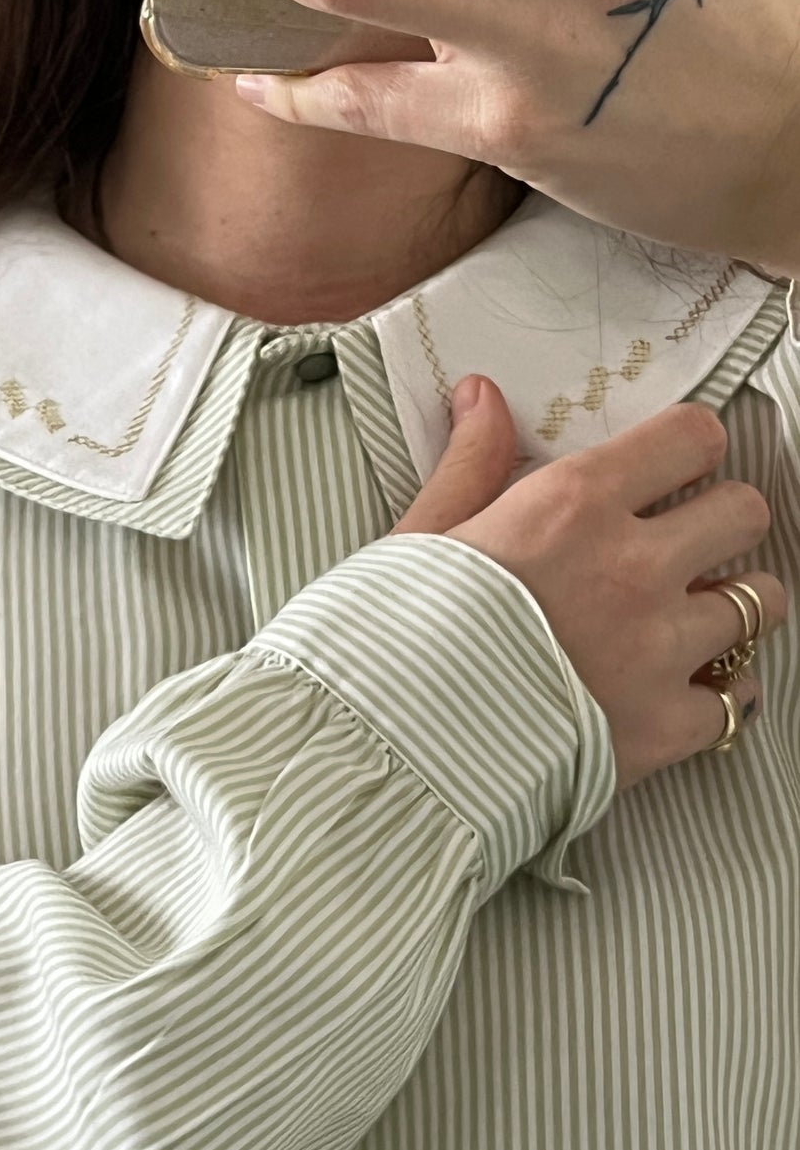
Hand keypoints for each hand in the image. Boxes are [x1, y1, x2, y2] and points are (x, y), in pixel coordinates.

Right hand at [392, 378, 786, 790]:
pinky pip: (736, 702)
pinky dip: (721, 699)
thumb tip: (482, 395)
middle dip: (723, 522)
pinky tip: (691, 697)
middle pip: (743, 512)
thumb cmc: (393, 642)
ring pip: (759, 603)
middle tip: (688, 547)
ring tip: (692, 624)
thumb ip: (468, 465)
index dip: (689, 449)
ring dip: (732, 608)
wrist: (391, 754)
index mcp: (573, 506)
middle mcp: (634, 568)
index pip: (690, 439)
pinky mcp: (665, 728)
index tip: (672, 470)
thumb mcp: (420, 539)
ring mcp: (659, 651)